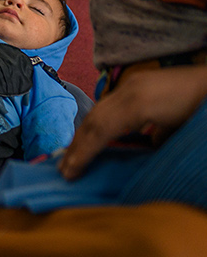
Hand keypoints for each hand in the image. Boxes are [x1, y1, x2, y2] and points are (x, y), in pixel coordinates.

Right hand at [59, 65, 206, 179]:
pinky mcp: (142, 83)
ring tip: (75, 155)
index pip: (100, 129)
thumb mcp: (181, 134)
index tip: (69, 173)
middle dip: (76, 144)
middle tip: (64, 168)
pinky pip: (112, 104)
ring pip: (100, 108)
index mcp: (139, 104)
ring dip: (85, 133)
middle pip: (94, 117)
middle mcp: (131, 90)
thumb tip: (137, 158)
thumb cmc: (203, 113)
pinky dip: (100, 122)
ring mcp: (136, 83)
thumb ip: (154, 145)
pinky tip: (98, 137)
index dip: (82, 152)